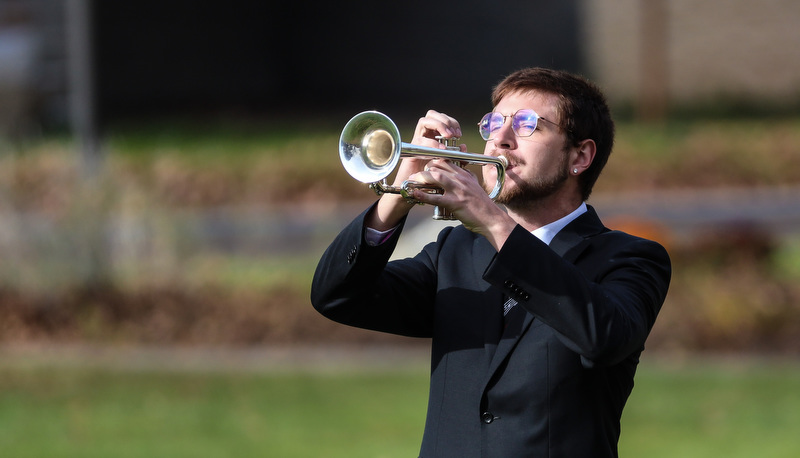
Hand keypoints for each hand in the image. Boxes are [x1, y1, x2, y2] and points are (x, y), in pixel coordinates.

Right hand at [368, 110, 463, 230]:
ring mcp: (416, 142)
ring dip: (438, 125)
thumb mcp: (446, 166)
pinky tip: (441, 150)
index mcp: (432, 137)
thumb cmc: (428, 179)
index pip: (441, 119)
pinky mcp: (411, 150)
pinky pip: (420, 140)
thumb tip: (463, 146)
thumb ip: (454, 156)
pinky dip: (432, 143)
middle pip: (431, 114)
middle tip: (453, 133)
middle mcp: (423, 136)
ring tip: (448, 136)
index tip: (459, 133)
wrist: (412, 192)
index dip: (451, 122)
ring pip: (424, 121)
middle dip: (445, 120)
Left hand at [407, 159, 513, 242]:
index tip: (425, 166)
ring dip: (421, 177)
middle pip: (438, 166)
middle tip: (416, 175)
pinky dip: (423, 195)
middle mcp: (461, 179)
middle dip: (424, 169)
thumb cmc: (483, 206)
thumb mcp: (475, 187)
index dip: (433, 162)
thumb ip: (467, 179)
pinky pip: (435, 197)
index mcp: (465, 175)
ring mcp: (458, 190)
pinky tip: (414, 194)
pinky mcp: (454, 203)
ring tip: (413, 180)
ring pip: (436, 177)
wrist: (492, 219)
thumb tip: (461, 173)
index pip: (446, 161)